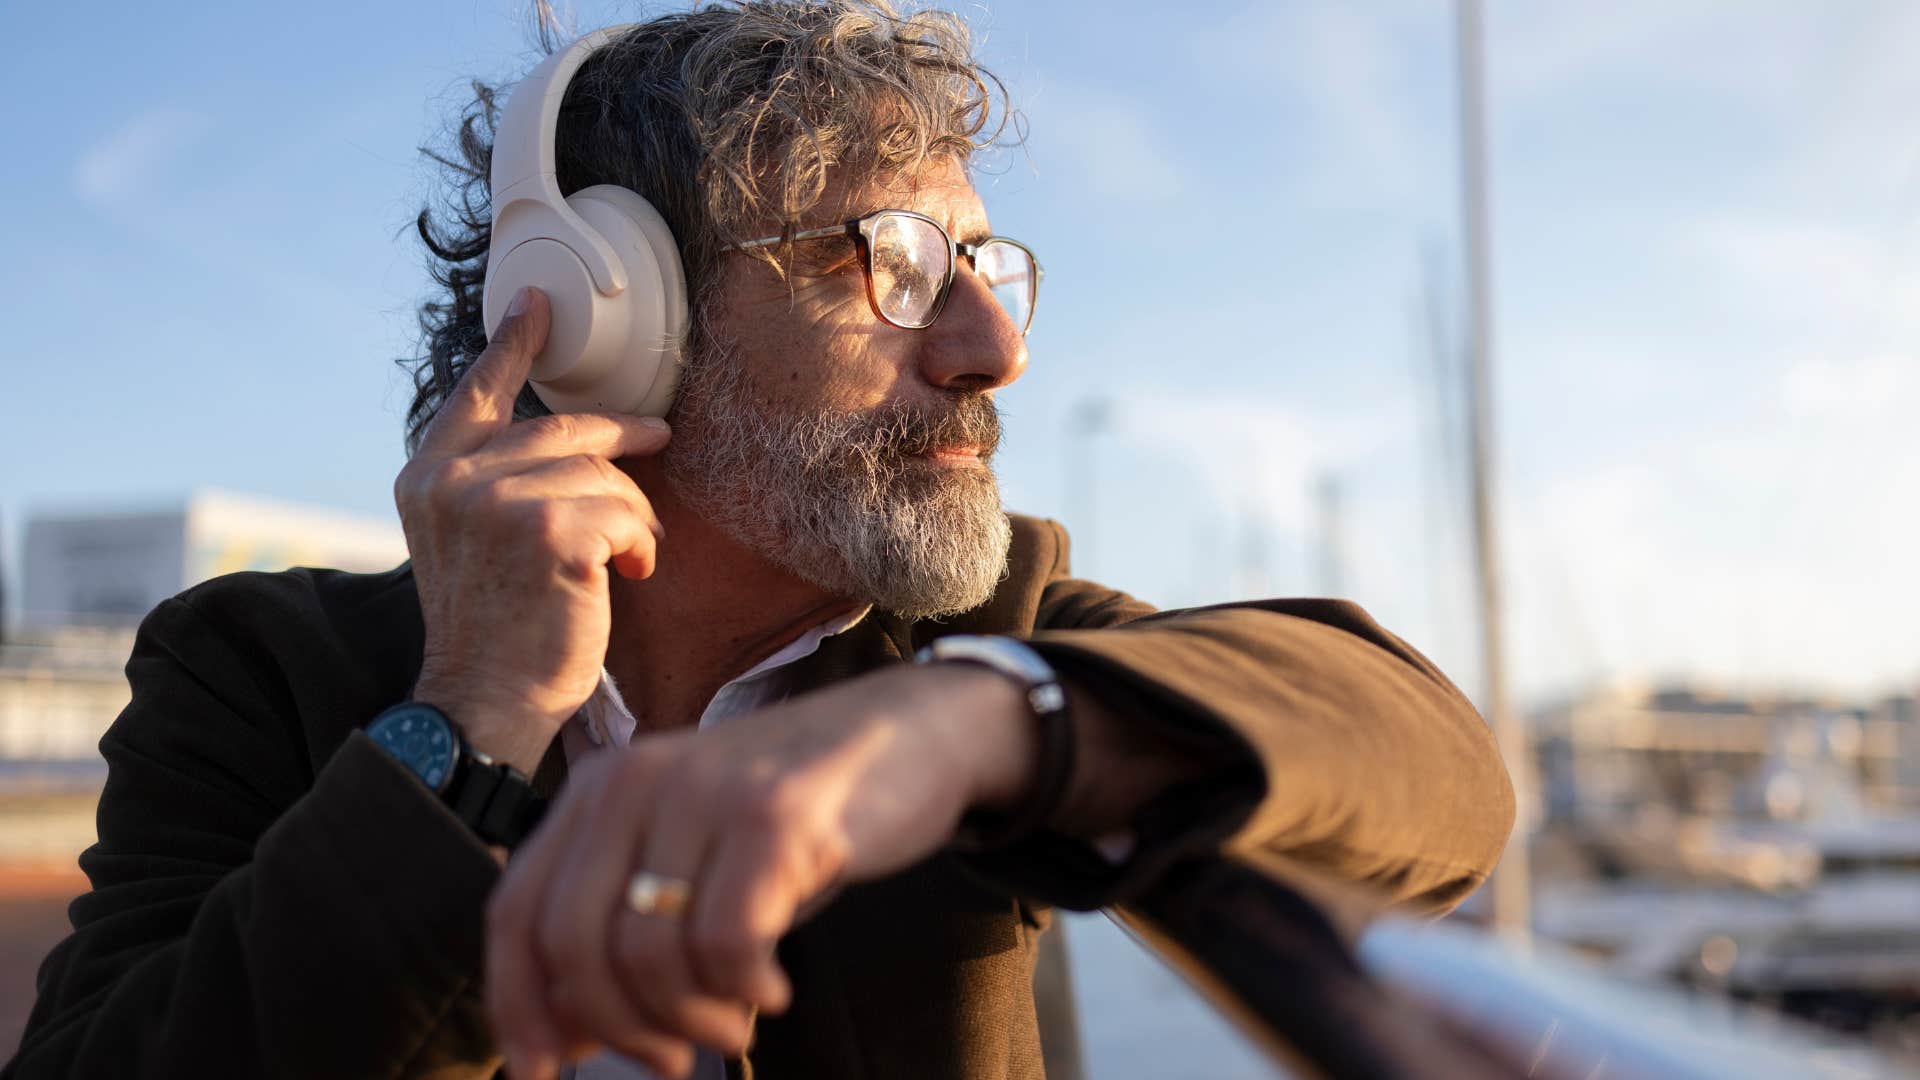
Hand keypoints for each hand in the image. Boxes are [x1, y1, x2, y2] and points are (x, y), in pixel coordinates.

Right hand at [392, 287, 672, 772]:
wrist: (484, 706)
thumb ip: (493, 488)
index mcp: (426, 477)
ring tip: (628, 561)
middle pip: (563, 429)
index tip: (538, 306)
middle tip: (660, 436)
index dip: (511, 346)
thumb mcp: (471, 546)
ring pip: (603, 474)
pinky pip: (625, 513)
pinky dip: (640, 544)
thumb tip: (567, 445)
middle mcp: (452, 480)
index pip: (475, 395)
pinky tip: (629, 575)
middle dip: (622, 436)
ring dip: (632, 517)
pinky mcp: (549, 530)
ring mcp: (497, 501)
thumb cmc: (495, 635)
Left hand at [483, 663, 1033, 1078]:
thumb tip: (559, 1038)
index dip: (517, 1005)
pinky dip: (744, 992)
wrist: (912, 730)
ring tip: (733, 1023)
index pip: (515, 911)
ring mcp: (706, 793)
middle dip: (617, 1029)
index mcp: (599, 789)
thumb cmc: (796, 814)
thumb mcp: (692, 858)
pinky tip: (772, 990)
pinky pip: (726, 945)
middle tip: (669, 1061)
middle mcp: (636, 779)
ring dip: (691, 1021)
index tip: (542, 1070)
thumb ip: (621, 929)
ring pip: (648, 956)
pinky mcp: (775, 816)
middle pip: (573, 946)